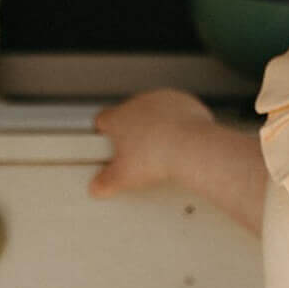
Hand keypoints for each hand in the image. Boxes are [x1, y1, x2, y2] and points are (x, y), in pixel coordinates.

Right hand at [89, 89, 216, 196]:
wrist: (190, 148)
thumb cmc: (157, 157)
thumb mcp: (122, 178)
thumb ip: (105, 182)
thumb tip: (98, 187)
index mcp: (118, 117)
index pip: (102, 119)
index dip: (103, 132)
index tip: (107, 143)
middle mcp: (138, 103)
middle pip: (129, 115)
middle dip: (132, 132)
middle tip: (138, 154)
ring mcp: (162, 100)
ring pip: (154, 112)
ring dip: (156, 125)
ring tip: (161, 149)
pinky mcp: (184, 102)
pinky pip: (177, 112)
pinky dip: (177, 123)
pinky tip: (180, 140)